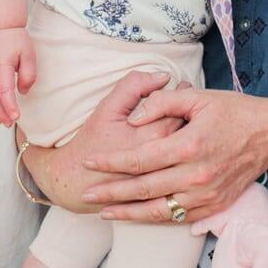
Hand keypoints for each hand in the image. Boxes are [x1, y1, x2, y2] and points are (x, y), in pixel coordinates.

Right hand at [0, 26, 35, 125]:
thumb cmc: (15, 40)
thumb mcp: (28, 54)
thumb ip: (28, 74)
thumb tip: (22, 92)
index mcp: (1, 65)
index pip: (3, 90)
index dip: (9, 106)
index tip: (16, 116)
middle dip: (0, 113)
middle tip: (9, 123)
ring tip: (1, 121)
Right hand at [22, 71, 186, 212]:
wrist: (76, 182)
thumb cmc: (91, 143)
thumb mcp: (108, 108)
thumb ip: (134, 86)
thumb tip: (163, 76)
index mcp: (156, 134)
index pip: (182, 106)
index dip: (184, 92)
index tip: (182, 85)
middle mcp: (168, 158)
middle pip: (192, 129)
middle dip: (191, 112)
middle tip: (187, 100)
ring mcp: (168, 178)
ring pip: (191, 152)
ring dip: (191, 134)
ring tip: (185, 121)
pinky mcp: (165, 191)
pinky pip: (184, 171)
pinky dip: (185, 157)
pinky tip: (177, 147)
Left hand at [77, 88, 267, 224]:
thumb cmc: (234, 111)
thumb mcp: (198, 96)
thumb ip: (162, 102)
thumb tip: (134, 116)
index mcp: (189, 145)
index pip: (140, 159)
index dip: (111, 163)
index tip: (89, 163)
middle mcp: (197, 174)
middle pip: (144, 189)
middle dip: (111, 193)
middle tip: (87, 194)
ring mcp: (207, 194)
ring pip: (159, 210)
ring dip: (129, 213)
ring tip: (104, 213)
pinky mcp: (215, 205)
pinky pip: (179, 217)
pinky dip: (156, 219)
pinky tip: (137, 216)